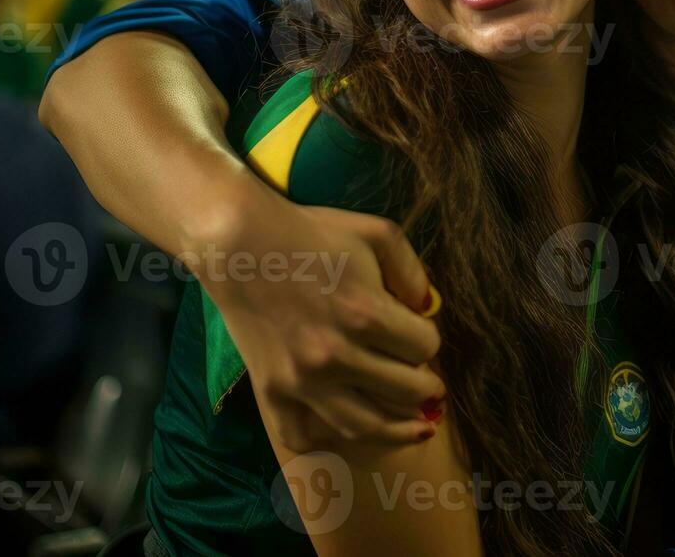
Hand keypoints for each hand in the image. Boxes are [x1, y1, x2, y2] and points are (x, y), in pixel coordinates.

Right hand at [191, 167, 445, 453]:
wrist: (242, 244)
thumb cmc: (313, 234)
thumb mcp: (378, 234)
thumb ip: (413, 273)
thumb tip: (428, 312)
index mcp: (365, 314)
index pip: (425, 347)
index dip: (428, 339)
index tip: (418, 334)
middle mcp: (335, 355)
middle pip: (406, 392)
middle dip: (427, 388)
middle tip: (432, 388)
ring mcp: (300, 381)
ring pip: (366, 426)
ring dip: (400, 430)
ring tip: (418, 429)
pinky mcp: (270, 393)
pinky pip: (304, 436)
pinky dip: (330, 440)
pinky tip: (352, 429)